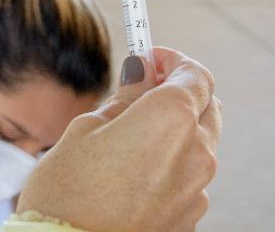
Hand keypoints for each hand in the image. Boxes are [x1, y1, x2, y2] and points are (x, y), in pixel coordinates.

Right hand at [16, 48, 221, 231]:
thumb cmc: (68, 192)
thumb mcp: (87, 128)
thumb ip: (125, 96)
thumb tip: (142, 70)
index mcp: (171, 119)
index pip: (195, 74)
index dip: (171, 61)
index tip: (148, 58)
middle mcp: (197, 152)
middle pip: (205, 106)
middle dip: (178, 92)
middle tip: (140, 91)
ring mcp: (198, 188)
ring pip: (199, 143)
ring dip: (176, 130)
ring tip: (130, 137)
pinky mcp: (191, 217)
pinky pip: (189, 177)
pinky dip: (171, 164)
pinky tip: (133, 173)